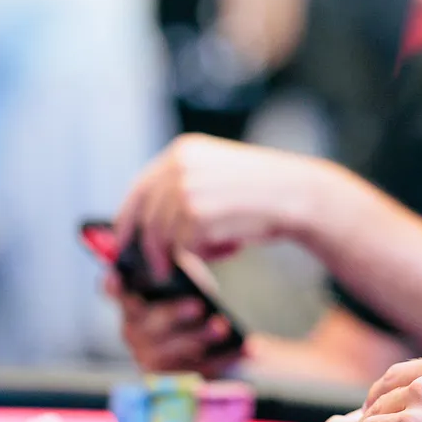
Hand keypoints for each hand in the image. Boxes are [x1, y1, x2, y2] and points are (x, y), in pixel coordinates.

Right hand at [103, 275, 239, 376]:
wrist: (215, 338)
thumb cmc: (192, 300)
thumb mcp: (182, 278)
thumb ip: (175, 264)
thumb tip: (183, 244)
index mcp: (131, 303)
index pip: (113, 292)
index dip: (113, 286)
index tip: (118, 277)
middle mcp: (134, 332)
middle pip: (148, 326)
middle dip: (173, 315)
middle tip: (198, 305)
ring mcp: (151, 358)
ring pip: (172, 352)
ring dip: (200, 337)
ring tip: (223, 326)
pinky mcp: (177, 378)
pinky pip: (200, 369)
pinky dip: (224, 357)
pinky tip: (244, 347)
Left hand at [115, 134, 336, 281]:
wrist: (298, 194)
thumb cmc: (263, 191)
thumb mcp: (218, 175)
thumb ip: (185, 188)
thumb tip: (151, 221)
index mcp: (183, 151)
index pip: (140, 188)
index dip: (127, 219)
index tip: (122, 242)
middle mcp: (180, 165)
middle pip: (147, 217)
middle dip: (150, 248)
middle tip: (158, 270)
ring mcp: (188, 188)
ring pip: (165, 235)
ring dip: (184, 255)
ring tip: (215, 254)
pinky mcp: (199, 213)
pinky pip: (188, 247)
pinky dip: (209, 255)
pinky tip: (233, 247)